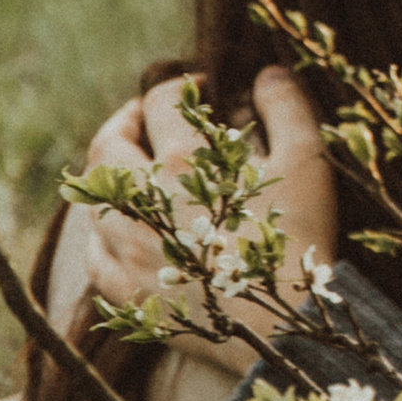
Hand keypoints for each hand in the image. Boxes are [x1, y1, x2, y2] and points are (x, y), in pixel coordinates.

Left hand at [64, 68, 338, 320]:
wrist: (283, 327)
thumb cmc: (297, 239)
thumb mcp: (307, 162)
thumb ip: (287, 108)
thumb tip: (267, 73)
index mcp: (183, 161)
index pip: (163, 102)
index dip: (181, 85)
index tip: (202, 88)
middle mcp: (143, 202)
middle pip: (108, 146)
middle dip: (126, 121)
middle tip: (148, 118)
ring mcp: (128, 250)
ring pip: (94, 202)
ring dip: (110, 178)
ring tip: (135, 172)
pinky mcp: (128, 293)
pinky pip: (95, 259)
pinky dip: (101, 237)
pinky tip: (119, 234)